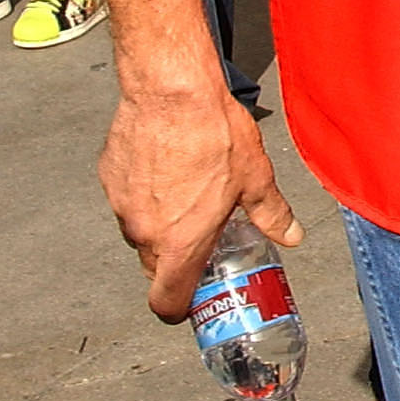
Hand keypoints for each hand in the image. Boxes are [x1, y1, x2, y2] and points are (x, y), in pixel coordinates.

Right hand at [99, 83, 299, 319]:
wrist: (172, 92)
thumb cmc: (213, 134)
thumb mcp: (255, 179)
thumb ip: (271, 214)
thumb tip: (290, 234)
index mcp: (180, 243)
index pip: (166, 301)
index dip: (177, 308)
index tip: (189, 302)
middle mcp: (145, 232)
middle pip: (154, 267)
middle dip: (175, 261)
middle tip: (199, 240)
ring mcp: (122, 206)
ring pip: (140, 231)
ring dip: (159, 225)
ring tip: (186, 196)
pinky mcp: (109, 179)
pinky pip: (126, 200)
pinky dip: (144, 194)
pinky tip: (166, 170)